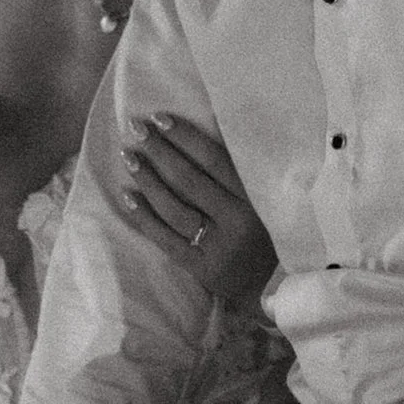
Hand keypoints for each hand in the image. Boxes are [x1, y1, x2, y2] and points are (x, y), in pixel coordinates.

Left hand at [120, 112, 272, 305]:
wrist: (274, 285)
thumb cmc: (266, 230)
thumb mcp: (264, 198)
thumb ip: (239, 169)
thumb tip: (208, 120)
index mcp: (255, 198)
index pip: (214, 160)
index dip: (185, 137)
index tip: (159, 118)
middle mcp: (237, 222)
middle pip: (189, 181)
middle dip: (159, 151)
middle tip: (135, 128)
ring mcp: (217, 248)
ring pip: (174, 209)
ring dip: (148, 180)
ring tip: (129, 157)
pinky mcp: (201, 269)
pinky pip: (166, 239)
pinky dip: (144, 216)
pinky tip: (129, 195)